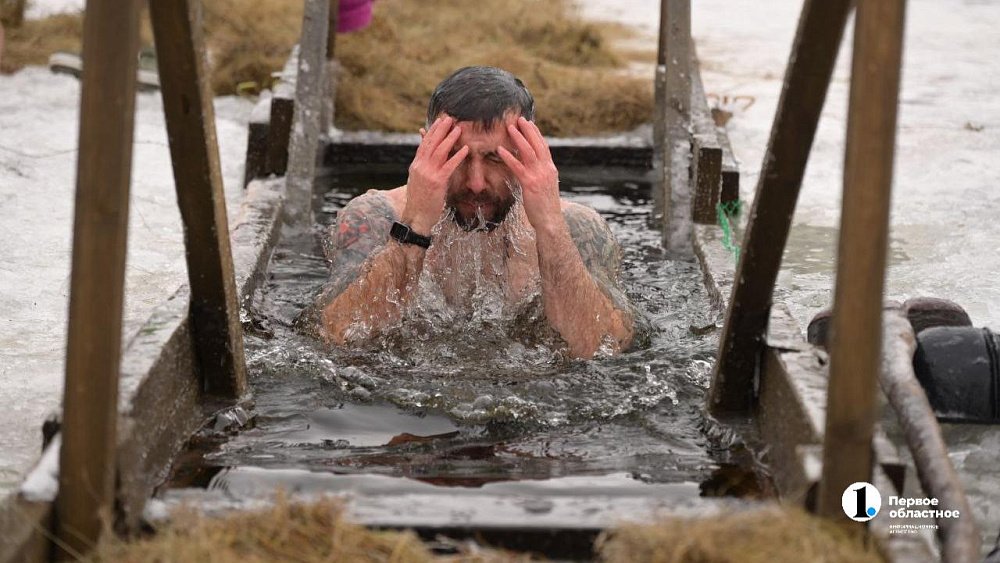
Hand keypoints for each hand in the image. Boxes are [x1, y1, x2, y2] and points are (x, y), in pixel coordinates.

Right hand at [401, 115, 468, 233]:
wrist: (416, 217)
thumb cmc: (419, 201)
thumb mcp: (417, 181)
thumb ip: (422, 168)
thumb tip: (425, 158)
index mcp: (416, 166)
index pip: (424, 144)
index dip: (432, 132)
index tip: (440, 121)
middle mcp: (420, 167)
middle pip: (431, 143)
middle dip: (441, 129)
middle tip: (450, 118)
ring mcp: (428, 174)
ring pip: (439, 151)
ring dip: (450, 139)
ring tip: (458, 129)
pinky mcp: (437, 182)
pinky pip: (449, 166)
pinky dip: (457, 156)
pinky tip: (465, 149)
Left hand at [497, 116, 561, 232]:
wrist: (550, 221)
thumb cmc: (546, 207)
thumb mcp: (546, 187)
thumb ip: (541, 175)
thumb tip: (534, 167)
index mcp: (551, 169)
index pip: (544, 147)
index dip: (537, 134)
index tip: (530, 123)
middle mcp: (546, 170)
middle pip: (537, 145)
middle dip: (529, 130)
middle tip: (520, 119)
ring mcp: (539, 176)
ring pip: (528, 152)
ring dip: (519, 138)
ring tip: (510, 128)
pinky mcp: (530, 184)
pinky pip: (518, 167)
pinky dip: (509, 157)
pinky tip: (500, 149)